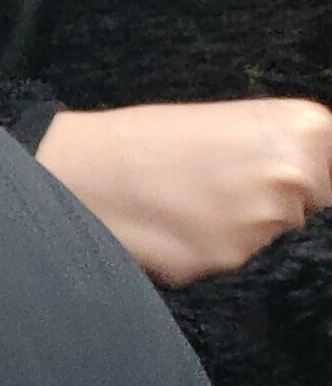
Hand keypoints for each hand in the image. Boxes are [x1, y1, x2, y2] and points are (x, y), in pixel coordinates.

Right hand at [39, 99, 331, 283]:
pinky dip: (208, 250)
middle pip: (311, 210)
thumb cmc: (145, 140)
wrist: (76, 168)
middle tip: (216, 190)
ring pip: (273, 239)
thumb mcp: (231, 122)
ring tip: (187, 206)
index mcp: (305, 128)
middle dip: (272, 207)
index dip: (308, 183)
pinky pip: (234, 262)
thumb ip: (284, 151)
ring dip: (239, 232)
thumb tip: (314, 191)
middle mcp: (295, 174)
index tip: (275, 184)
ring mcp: (264, 220)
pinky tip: (175, 228)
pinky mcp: (230, 259)